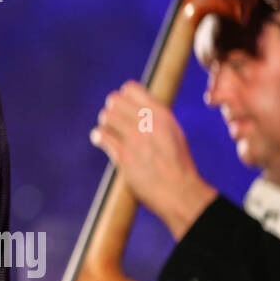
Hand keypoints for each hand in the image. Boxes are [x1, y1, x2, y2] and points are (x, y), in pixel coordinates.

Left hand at [89, 80, 216, 238]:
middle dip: (112, 110)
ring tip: (109, 132)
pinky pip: (101, 136)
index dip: (123, 97)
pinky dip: (98, 137)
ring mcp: (135, 139)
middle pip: (114, 100)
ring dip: (105, 124)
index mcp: (162, 114)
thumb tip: (133, 105)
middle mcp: (148, 123)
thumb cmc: (177, 163)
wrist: (180, 192)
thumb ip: (154, 117)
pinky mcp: (124, 156)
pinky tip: (101, 140)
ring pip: (107, 116)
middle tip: (115, 122)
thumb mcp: (173, 132)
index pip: (130, 89)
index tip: (124, 108)